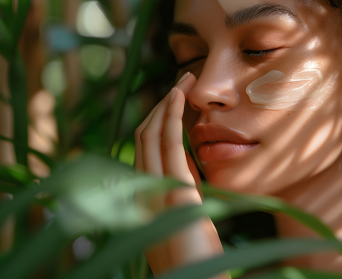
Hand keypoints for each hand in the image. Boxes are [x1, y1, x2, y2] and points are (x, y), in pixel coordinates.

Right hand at [134, 72, 225, 276]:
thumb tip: (188, 162)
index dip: (157, 121)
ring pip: (150, 135)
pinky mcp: (174, 191)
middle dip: (161, 105)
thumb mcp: (185, 219)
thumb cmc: (199, 260)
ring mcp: (154, 190)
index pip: (144, 150)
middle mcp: (142, 191)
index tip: (175, 101)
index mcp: (144, 197)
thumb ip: (181, 189)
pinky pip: (167, 144)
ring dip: (166, 103)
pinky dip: (170, 115)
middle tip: (182, 82)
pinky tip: (178, 96)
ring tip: (184, 81)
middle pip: (143, 137)